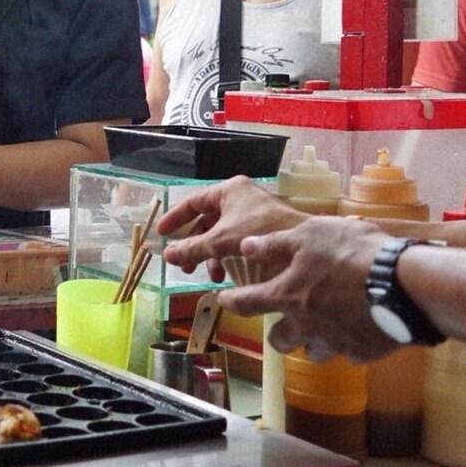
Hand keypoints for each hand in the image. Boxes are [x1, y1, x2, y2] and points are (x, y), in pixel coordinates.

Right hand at [161, 176, 305, 278]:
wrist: (303, 245)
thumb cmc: (260, 233)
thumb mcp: (220, 241)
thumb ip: (192, 247)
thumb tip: (166, 255)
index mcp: (229, 190)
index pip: (193, 201)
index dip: (176, 218)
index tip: (162, 234)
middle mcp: (240, 198)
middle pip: (207, 221)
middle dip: (195, 245)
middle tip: (184, 264)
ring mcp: (253, 214)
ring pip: (222, 234)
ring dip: (212, 256)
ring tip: (210, 275)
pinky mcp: (264, 230)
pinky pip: (236, 241)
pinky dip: (228, 257)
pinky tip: (226, 274)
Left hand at [217, 216, 397, 362]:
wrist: (406, 284)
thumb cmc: (354, 253)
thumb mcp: (310, 234)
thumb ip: (276, 244)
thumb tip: (246, 246)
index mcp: (286, 295)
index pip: (246, 303)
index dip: (232, 301)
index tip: (224, 300)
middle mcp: (305, 325)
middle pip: (279, 341)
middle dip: (277, 333)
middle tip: (284, 320)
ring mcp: (335, 343)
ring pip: (314, 351)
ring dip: (314, 341)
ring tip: (324, 324)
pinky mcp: (364, 352)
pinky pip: (349, 352)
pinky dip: (350, 342)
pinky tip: (360, 325)